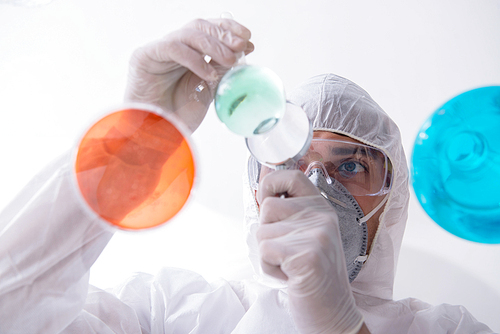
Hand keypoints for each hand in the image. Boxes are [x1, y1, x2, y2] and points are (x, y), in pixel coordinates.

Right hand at [124, 18, 253, 131]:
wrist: (156, 135)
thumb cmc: (179, 115)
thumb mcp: (208, 90)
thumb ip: (221, 69)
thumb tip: (242, 51)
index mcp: (189, 53)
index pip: (209, 30)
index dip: (229, 29)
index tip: (248, 39)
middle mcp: (173, 47)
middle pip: (200, 27)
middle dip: (224, 34)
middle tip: (241, 45)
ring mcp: (158, 50)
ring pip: (189, 34)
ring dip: (214, 45)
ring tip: (230, 60)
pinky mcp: (144, 56)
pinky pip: (172, 48)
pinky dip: (194, 59)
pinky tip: (208, 74)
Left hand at [256, 170, 363, 333]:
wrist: (332, 311)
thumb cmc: (312, 274)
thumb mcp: (307, 235)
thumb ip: (291, 214)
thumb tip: (261, 194)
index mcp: (320, 208)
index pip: (292, 176)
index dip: (271, 182)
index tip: (266, 198)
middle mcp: (321, 216)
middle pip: (267, 207)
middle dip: (267, 232)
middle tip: (287, 251)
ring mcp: (316, 234)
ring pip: (262, 231)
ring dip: (267, 254)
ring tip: (290, 265)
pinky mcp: (307, 255)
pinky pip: (265, 252)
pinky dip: (270, 268)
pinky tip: (290, 275)